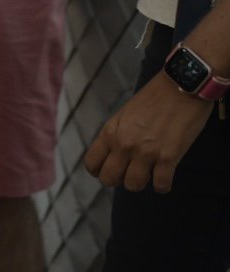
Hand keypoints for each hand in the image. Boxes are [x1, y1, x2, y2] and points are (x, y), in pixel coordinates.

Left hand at [83, 70, 213, 192]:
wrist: (180, 86)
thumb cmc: (153, 99)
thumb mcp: (124, 115)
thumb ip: (116, 135)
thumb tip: (113, 157)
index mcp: (110, 132)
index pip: (92, 163)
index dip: (98, 171)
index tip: (110, 170)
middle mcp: (124, 144)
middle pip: (109, 179)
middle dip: (118, 180)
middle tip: (130, 173)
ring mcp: (146, 152)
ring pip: (134, 185)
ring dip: (141, 183)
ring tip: (149, 174)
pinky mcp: (169, 157)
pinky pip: (161, 185)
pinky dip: (163, 185)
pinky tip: (165, 176)